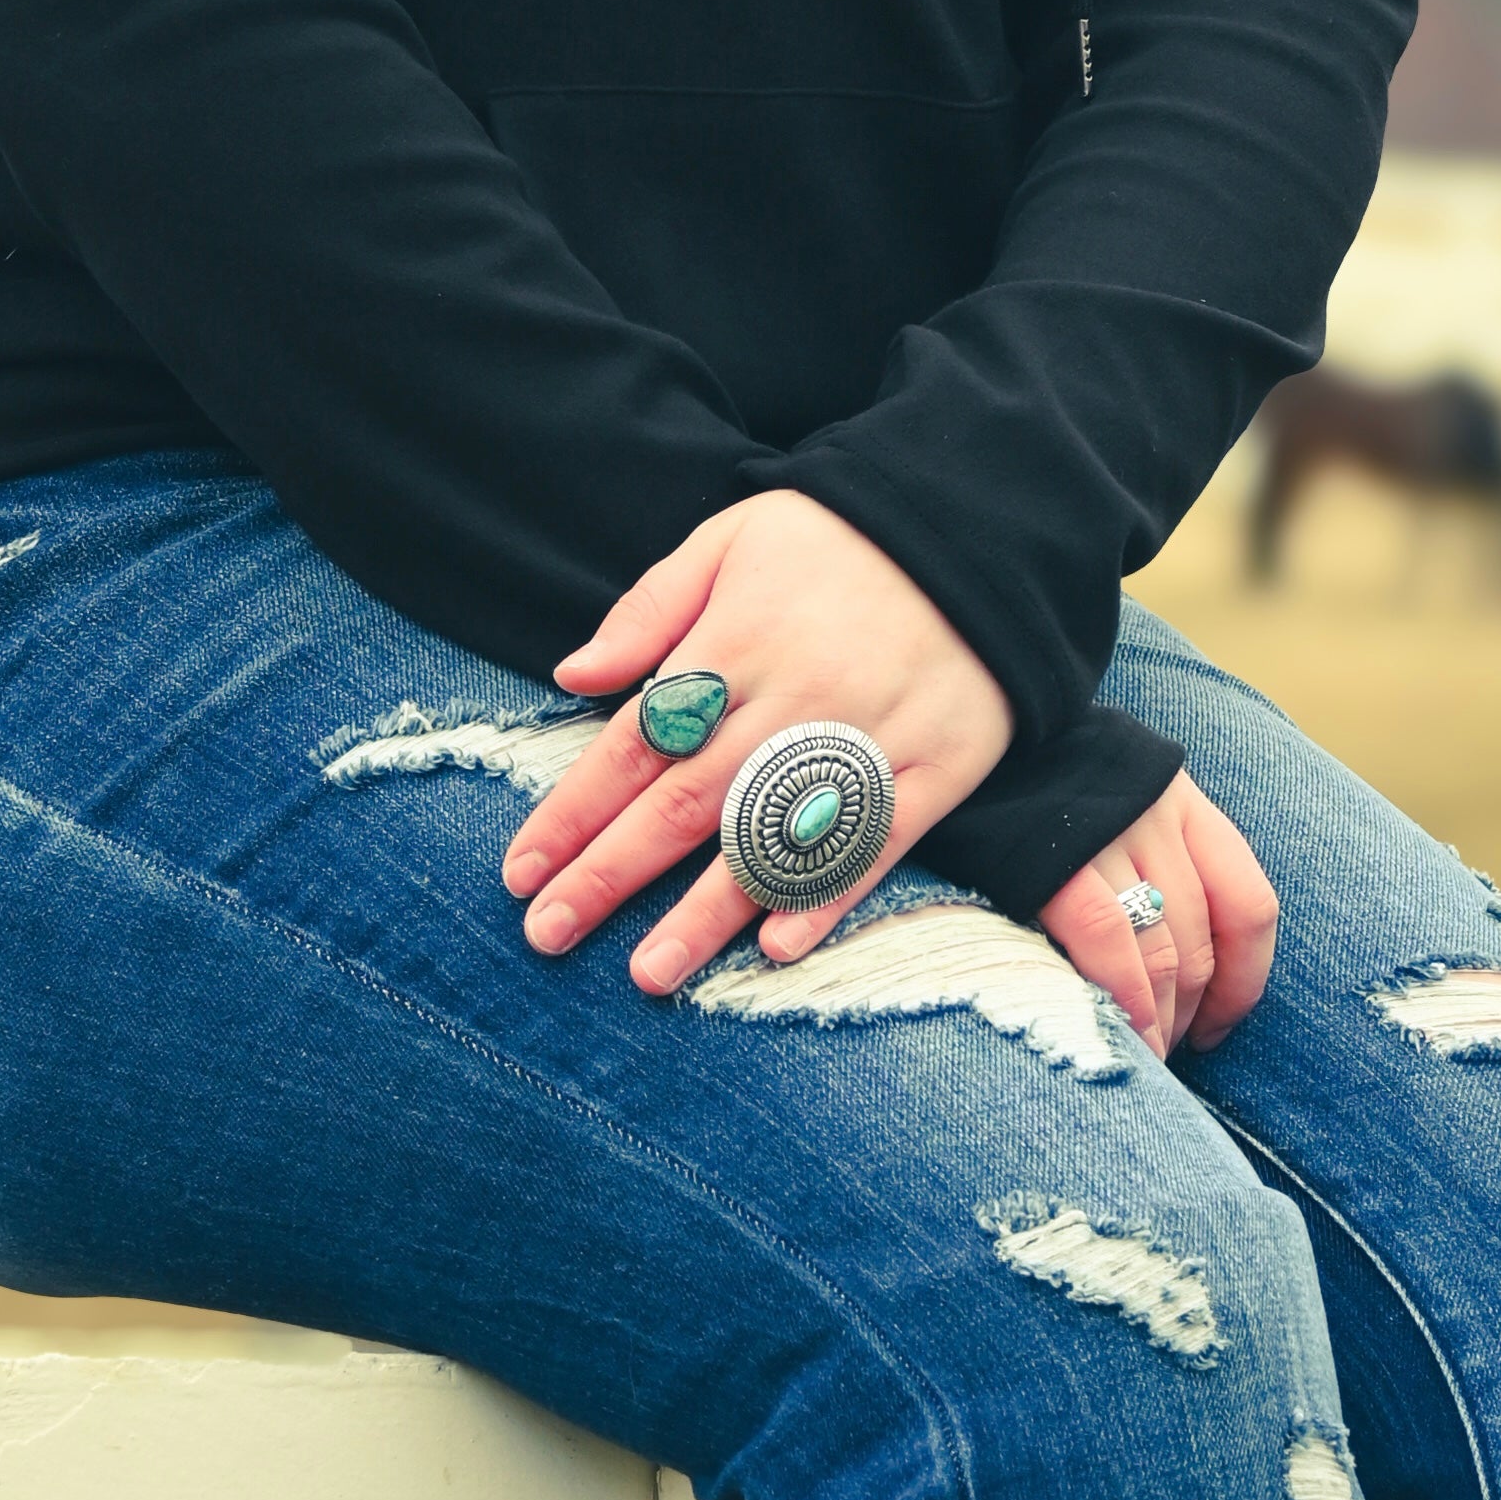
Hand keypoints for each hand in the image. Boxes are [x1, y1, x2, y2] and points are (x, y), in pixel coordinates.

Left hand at [500, 491, 1011, 994]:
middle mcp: (793, 700)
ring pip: (774, 838)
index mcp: (733, 644)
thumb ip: (650, 608)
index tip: (520, 872)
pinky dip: (827, 897)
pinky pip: (875, 844)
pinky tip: (776, 946)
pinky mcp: (937, 766)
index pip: (633, 745)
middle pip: (686, 803)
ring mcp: (867, 738)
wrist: (980, 527)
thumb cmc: (839, 537)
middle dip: (610, 874)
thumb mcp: (730, 538)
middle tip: (548, 934)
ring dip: (706, 912)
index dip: (573, 813)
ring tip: (651, 973)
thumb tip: (572, 675)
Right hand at [1040, 774, 1276, 1059]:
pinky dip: (1124, 996)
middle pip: (1201, 939)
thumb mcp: (1109, 806)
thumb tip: (1171, 972)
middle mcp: (1157, 812)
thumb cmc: (1029, 791)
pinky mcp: (1055, 857)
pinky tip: (1122, 1031)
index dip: (1244, 980)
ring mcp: (1108, 833)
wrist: (953, 728)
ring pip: (1164, 949)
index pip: (1249, 903)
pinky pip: (1108, 939)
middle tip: (1163, 1052)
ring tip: (1140, 1055)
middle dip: (1191, 1012)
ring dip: (1160, 1019)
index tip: (1218, 1026)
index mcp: (1182, 802)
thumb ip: (1148, 864)